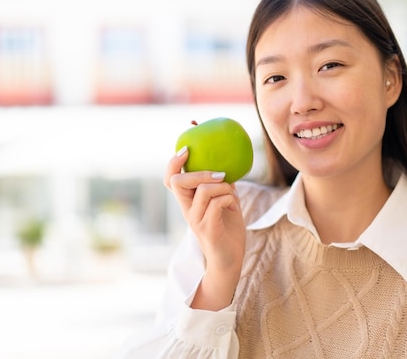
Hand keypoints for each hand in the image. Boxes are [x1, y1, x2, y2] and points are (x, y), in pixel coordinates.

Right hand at [165, 147, 245, 309]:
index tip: (186, 147)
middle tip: (219, 173)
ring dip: (223, 187)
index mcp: (188, 202)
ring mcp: (195, 220)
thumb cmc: (228, 230)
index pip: (171, 179)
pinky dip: (229, 199)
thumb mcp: (225, 202)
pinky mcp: (207, 229)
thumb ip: (222, 184)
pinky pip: (217, 203)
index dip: (174, 161)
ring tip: (232, 196)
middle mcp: (187, 210)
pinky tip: (235, 207)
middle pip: (178, 182)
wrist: (230, 260)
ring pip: (203, 190)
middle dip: (199, 172)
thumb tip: (228, 163)